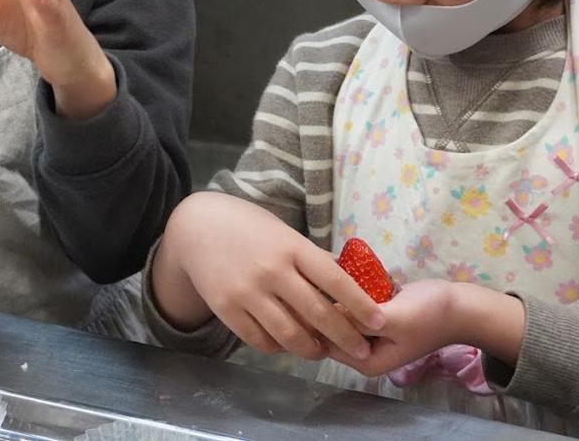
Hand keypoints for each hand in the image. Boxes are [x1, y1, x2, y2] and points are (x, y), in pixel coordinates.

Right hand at [152, 193, 385, 361]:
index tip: (380, 321)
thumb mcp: (283, 233)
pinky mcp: (227, 309)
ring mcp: (248, 291)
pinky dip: (278, 348)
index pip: (335, 280)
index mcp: (292, 247)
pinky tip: (287, 345)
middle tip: (362, 351)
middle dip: (346, 337)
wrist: (197, 227)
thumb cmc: (249, 228)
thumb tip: (349, 285)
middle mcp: (272, 270)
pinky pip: (260, 340)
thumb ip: (310, 260)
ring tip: (322, 352)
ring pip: (290, 334)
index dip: (360, 304)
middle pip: (317, 313)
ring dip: (312, 349)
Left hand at [324, 280, 524, 376]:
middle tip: (326, 274)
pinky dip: (352, 289)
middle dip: (328, 301)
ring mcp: (369, 334)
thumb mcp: (393, 318)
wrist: (460, 306)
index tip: (314, 289)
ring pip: (340, 312)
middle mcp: (363, 351)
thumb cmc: (430, 315)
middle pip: (330, 327)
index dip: (316, 317)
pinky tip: (353, 270)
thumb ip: (359, 321)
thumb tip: (324, 315)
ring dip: (339, 292)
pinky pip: (353, 303)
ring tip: (340, 270)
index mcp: (365, 361)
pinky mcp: (375, 317)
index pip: (325, 342)